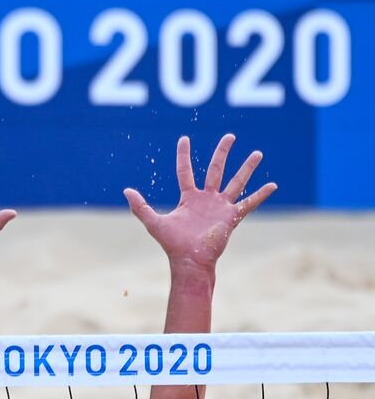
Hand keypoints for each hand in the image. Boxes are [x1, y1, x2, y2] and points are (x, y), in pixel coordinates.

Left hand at [124, 134, 276, 268]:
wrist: (189, 261)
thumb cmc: (172, 244)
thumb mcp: (154, 222)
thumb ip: (140, 207)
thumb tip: (126, 191)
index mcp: (189, 198)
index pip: (185, 171)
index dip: (183, 155)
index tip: (184, 138)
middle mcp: (206, 199)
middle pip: (215, 170)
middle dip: (222, 153)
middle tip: (230, 136)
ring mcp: (220, 207)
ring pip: (236, 182)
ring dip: (247, 168)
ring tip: (258, 153)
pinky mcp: (231, 217)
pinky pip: (249, 203)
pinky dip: (260, 195)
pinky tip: (273, 185)